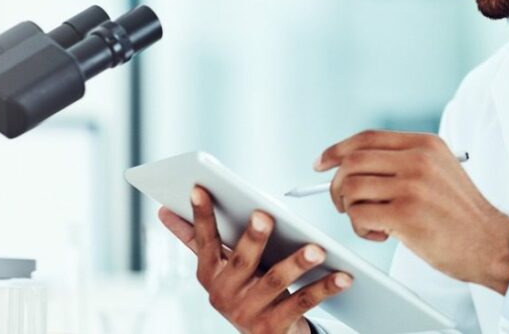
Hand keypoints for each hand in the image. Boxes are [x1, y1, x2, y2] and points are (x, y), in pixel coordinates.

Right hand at [158, 186, 352, 333]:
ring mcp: (248, 314)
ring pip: (275, 281)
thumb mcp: (220, 268)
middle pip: (242, 261)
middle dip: (253, 237)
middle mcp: (224, 295)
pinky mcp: (273, 329)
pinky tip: (344, 275)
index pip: (204, 241)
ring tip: (318, 247)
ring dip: (298, 262)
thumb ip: (196, 240)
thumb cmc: (243, 290)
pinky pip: (303, 303)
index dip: (201, 216)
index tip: (199, 188)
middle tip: (266, 215)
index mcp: (209, 276)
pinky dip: (325, 287)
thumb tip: (164, 211)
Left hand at [315, 130, 508, 293]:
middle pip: (352, 162)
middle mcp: (418, 159)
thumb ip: (404, 162)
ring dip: (350, 210)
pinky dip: (360, 229)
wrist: (491, 243)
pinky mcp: (406, 214)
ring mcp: (412, 185)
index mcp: (425, 144)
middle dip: (337, 185)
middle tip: (342, 204)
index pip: (367, 138)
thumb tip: (351, 165)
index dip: (337, 150)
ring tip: (370, 223)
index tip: (321, 164)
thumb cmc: (461, 215)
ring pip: (351, 188)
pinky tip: (381, 235)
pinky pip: (359, 215)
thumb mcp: (440, 171)